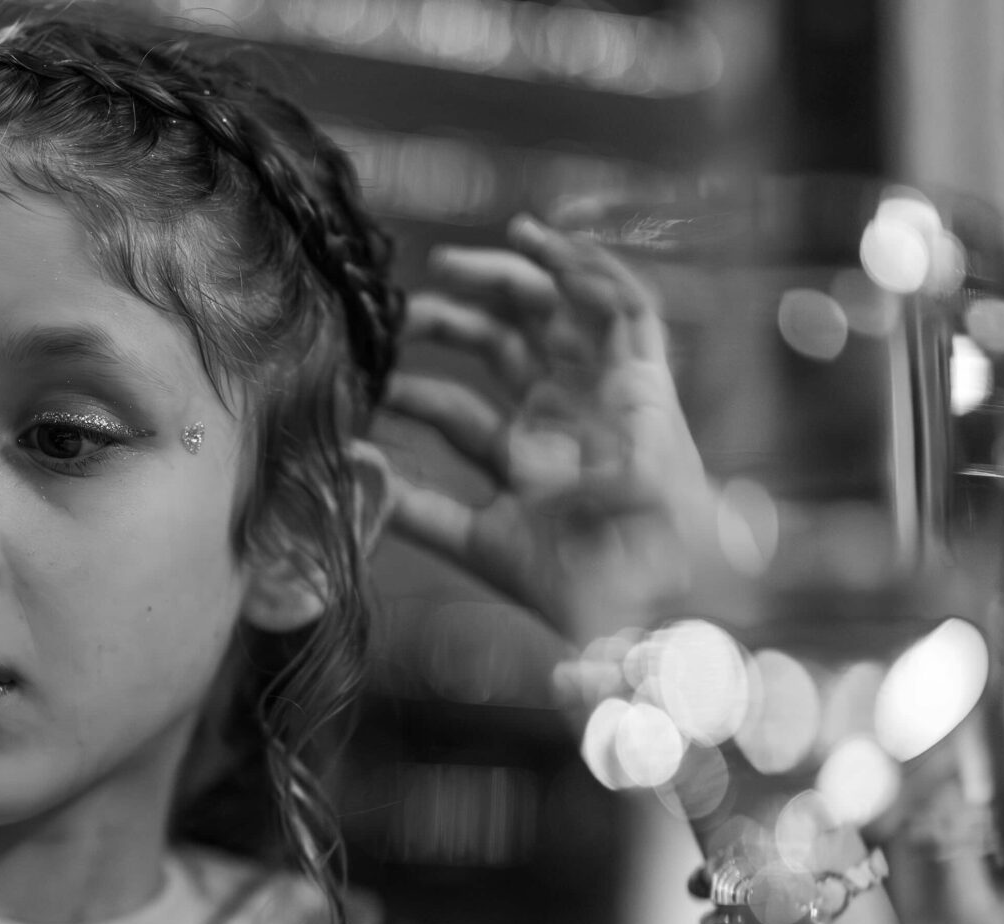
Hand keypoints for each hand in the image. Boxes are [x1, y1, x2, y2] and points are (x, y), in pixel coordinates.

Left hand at [369, 208, 718, 641]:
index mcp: (525, 458)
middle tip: (403, 303)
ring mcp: (603, 395)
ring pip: (553, 314)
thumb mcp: (480, 543)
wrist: (650, 595)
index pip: (457, 413)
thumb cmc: (581, 580)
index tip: (369, 379)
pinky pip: (632, 309)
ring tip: (455, 260)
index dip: (414, 393)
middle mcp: (561, 419)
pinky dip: (598, 271)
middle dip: (450, 319)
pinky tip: (555, 248)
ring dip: (507, 278)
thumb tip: (353, 472)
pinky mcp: (649, 377)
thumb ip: (419, 511)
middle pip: (500, 348)